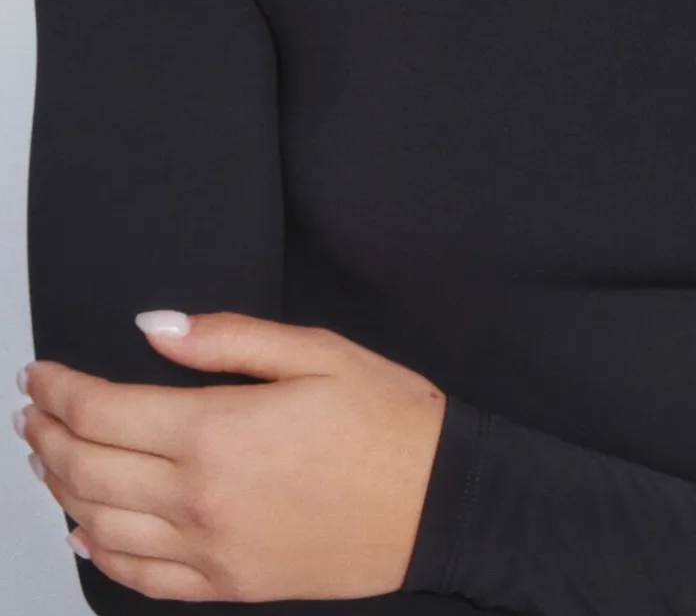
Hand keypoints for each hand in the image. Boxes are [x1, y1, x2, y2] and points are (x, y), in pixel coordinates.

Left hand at [16, 310, 447, 600]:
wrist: (438, 501)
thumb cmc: (388, 421)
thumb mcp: (315, 351)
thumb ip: (225, 339)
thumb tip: (155, 327)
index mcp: (218, 432)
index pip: (105, 411)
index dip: (60, 390)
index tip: (40, 373)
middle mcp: (201, 499)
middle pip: (87, 469)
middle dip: (48, 435)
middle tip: (33, 409)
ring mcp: (211, 551)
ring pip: (101, 526)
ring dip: (61, 490)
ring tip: (47, 459)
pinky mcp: (229, 585)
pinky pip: (141, 578)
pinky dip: (99, 555)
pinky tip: (87, 531)